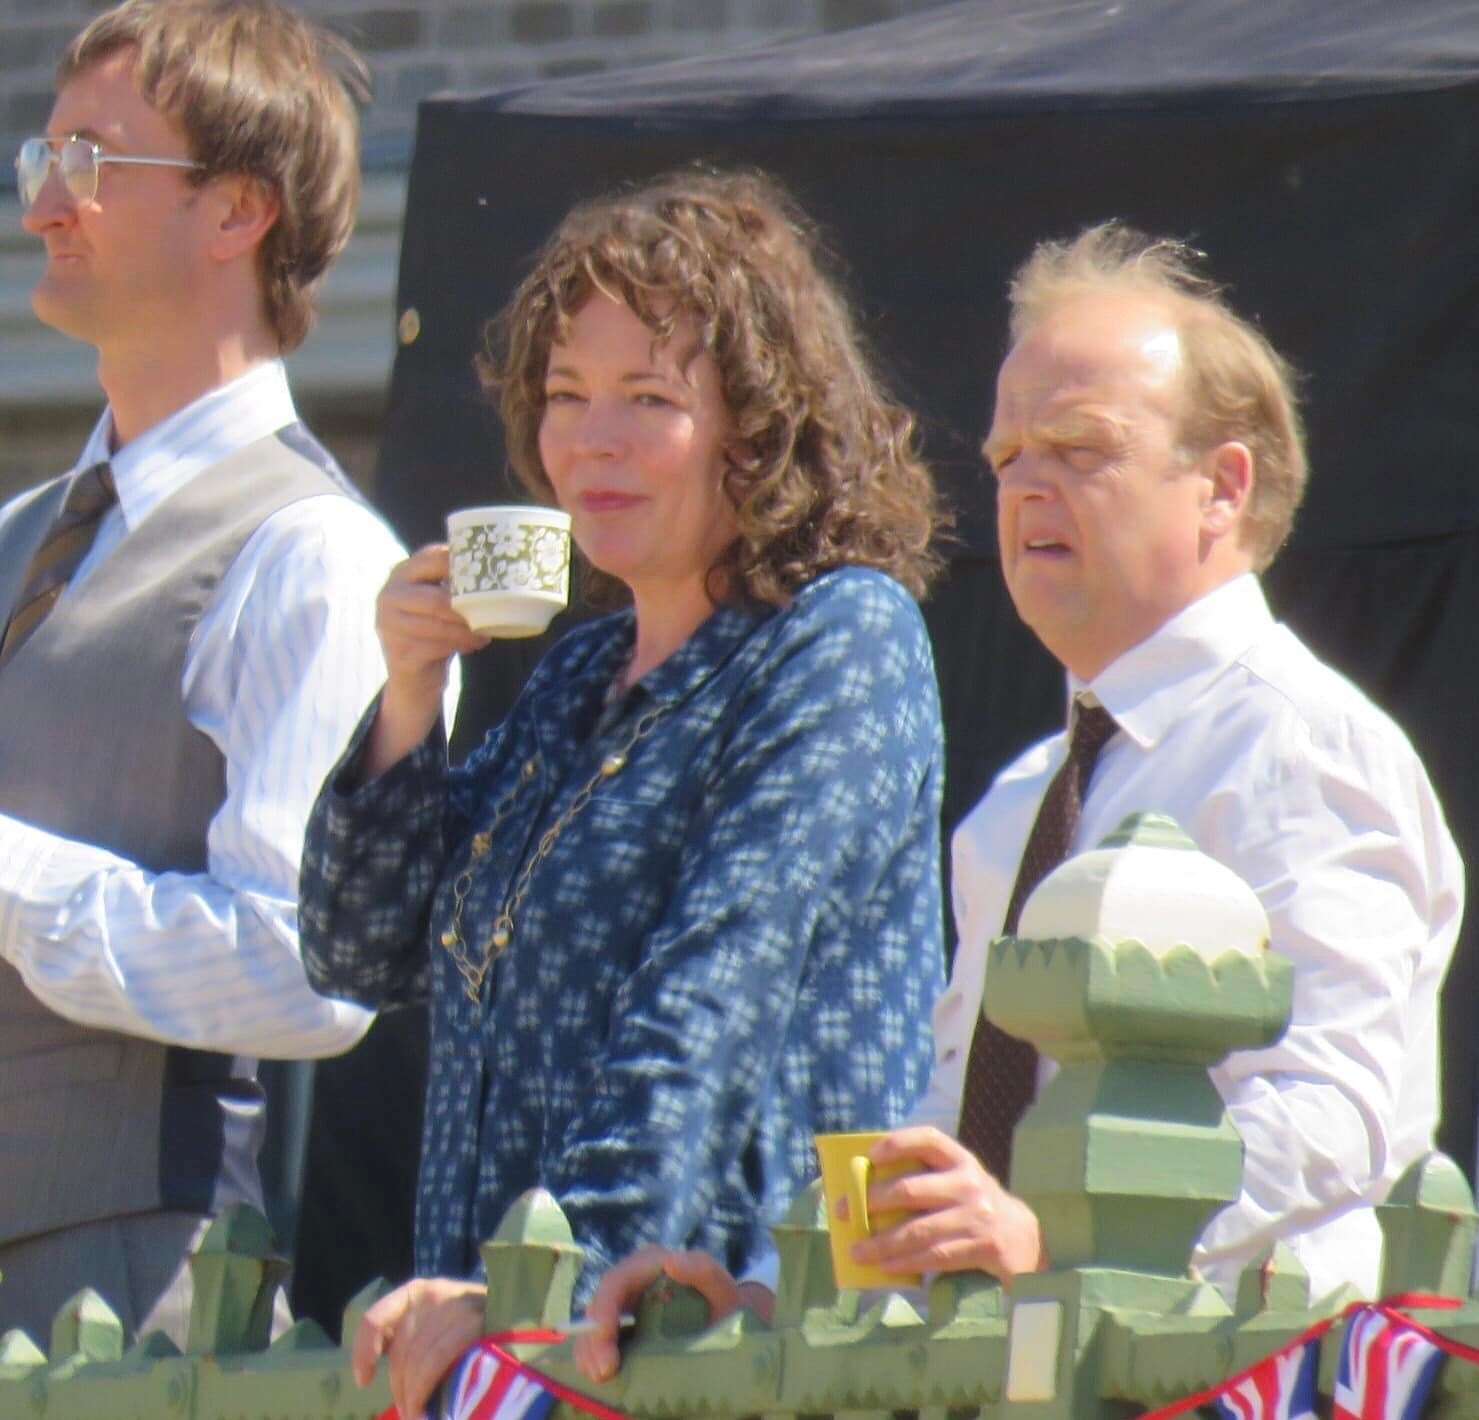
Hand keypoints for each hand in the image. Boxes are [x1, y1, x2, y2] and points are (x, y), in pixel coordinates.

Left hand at [351, 1276, 486, 1419]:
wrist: (522, 1331)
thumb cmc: (472, 1336)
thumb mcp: (437, 1329)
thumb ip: (412, 1341)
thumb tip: (369, 1375)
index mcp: (418, 1293)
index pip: (377, 1318)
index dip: (365, 1351)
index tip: (364, 1381)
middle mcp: (436, 1294)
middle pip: (402, 1349)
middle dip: (401, 1387)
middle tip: (409, 1411)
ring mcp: (458, 1306)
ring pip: (419, 1359)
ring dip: (414, 1395)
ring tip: (418, 1414)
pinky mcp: (477, 1322)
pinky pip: (438, 1359)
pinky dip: (427, 1389)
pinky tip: (429, 1410)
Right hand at [365, 545, 487, 776]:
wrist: (412, 674)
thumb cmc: (432, 628)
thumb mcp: (436, 599)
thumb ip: (453, 581)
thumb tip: (499, 566)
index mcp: (401, 573)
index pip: (432, 558)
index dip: (463, 565)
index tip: (488, 574)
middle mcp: (389, 596)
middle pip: (436, 599)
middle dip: (468, 608)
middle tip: (492, 612)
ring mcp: (389, 625)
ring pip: (438, 625)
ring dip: (468, 630)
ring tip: (486, 631)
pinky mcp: (399, 652)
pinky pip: (438, 647)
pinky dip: (462, 645)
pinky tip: (475, 644)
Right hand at [573, 1246, 774, 1383]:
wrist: (729, 1325)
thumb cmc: (725, 1303)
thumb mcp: (721, 1286)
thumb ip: (703, 1270)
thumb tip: (670, 1262)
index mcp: (650, 1265)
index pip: (618, 1280)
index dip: (605, 1306)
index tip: (604, 1334)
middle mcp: (632, 1282)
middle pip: (601, 1305)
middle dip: (595, 1338)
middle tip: (603, 1370)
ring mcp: (626, 1307)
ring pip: (594, 1324)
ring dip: (590, 1351)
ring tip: (600, 1377)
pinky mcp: (624, 1330)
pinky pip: (599, 1341)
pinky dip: (594, 1357)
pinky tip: (599, 1376)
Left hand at [846, 1126, 1047, 1283]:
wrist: (1026, 1241)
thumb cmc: (976, 1208)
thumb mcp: (959, 1183)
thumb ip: (927, 1179)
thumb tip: (868, 1189)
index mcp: (961, 1160)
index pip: (928, 1139)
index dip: (898, 1143)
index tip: (870, 1156)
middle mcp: (970, 1183)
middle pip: (911, 1190)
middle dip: (873, 1203)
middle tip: (846, 1213)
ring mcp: (978, 1216)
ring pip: (918, 1231)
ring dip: (882, 1243)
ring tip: (857, 1251)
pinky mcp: (983, 1247)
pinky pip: (935, 1257)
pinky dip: (905, 1263)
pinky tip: (885, 1267)